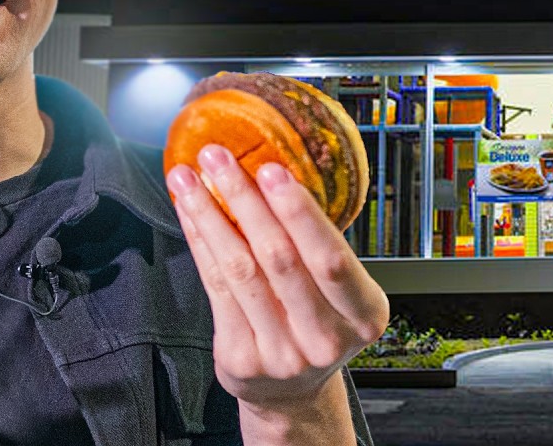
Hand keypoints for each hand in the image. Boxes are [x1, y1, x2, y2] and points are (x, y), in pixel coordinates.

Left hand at [166, 145, 388, 441]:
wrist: (292, 393)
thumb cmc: (314, 322)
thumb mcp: (336, 292)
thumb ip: (314, 245)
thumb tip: (270, 171)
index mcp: (364, 314)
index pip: (330, 258)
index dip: (299, 213)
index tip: (271, 169)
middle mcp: (325, 338)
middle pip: (280, 259)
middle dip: (246, 201)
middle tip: (219, 159)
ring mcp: (282, 353)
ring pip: (241, 270)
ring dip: (210, 216)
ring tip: (188, 178)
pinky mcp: (242, 359)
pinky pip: (217, 288)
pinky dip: (201, 243)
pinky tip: (190, 213)